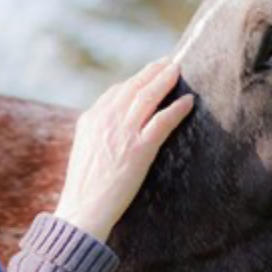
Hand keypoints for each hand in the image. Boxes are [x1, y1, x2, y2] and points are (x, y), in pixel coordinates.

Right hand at [54, 59, 193, 241]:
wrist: (83, 208)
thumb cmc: (84, 188)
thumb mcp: (84, 152)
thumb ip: (97, 134)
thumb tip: (111, 128)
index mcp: (90, 120)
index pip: (115, 92)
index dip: (134, 81)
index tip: (147, 74)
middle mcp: (106, 120)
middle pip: (133, 87)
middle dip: (152, 72)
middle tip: (167, 62)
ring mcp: (123, 133)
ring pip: (147, 96)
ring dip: (164, 79)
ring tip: (177, 70)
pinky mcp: (140, 149)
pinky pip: (162, 121)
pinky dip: (177, 109)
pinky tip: (188, 102)